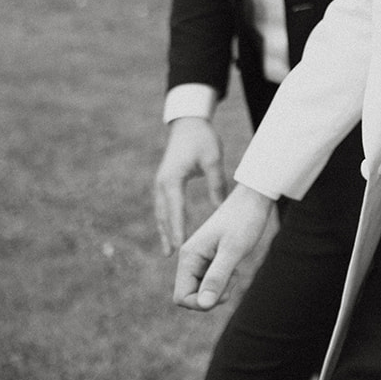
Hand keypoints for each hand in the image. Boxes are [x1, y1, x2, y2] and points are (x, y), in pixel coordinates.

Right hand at [153, 117, 227, 255]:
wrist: (187, 123)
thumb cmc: (202, 139)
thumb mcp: (213, 159)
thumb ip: (216, 183)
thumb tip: (220, 208)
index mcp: (173, 178)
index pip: (175, 209)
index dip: (178, 228)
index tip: (181, 245)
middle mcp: (162, 183)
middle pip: (164, 214)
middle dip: (168, 234)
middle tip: (171, 255)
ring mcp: (161, 183)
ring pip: (161, 212)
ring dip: (164, 230)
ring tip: (168, 251)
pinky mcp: (164, 183)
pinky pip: (164, 206)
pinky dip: (166, 220)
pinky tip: (170, 232)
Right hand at [173, 184, 272, 310]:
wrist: (255, 197)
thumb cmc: (245, 220)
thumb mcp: (233, 250)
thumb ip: (217, 277)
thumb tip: (203, 305)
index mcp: (188, 256)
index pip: (181, 297)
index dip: (201, 303)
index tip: (224, 289)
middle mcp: (189, 258)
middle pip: (191, 296)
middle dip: (212, 296)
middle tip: (233, 278)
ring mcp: (199, 259)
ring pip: (202, 290)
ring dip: (219, 288)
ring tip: (234, 272)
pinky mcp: (210, 258)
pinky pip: (210, 281)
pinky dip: (223, 281)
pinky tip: (234, 268)